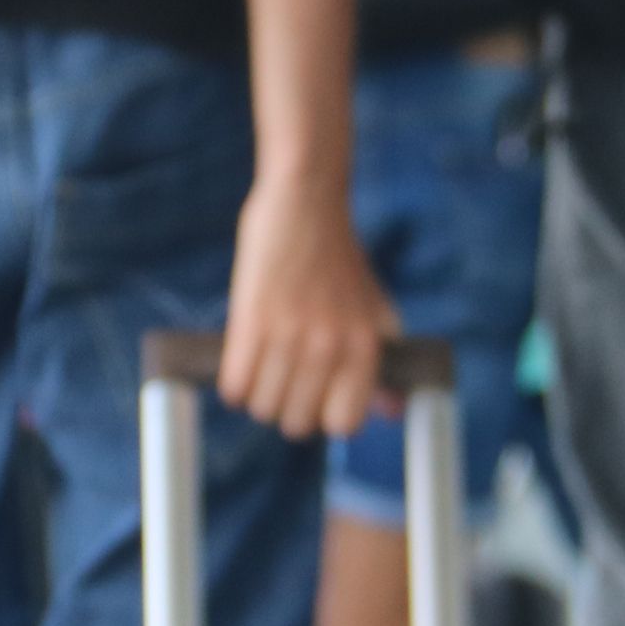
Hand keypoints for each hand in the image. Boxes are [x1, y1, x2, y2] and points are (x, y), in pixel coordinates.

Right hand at [220, 179, 393, 442]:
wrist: (305, 202)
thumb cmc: (338, 260)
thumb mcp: (374, 310)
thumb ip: (381, 363)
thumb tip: (392, 412)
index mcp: (365, 346)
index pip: (344, 423)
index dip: (323, 416)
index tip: (313, 397)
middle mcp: (331, 347)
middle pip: (298, 423)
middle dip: (285, 408)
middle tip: (280, 380)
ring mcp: (290, 336)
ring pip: (264, 408)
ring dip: (257, 396)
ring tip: (260, 367)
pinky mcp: (251, 322)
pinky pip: (235, 386)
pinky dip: (233, 383)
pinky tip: (239, 362)